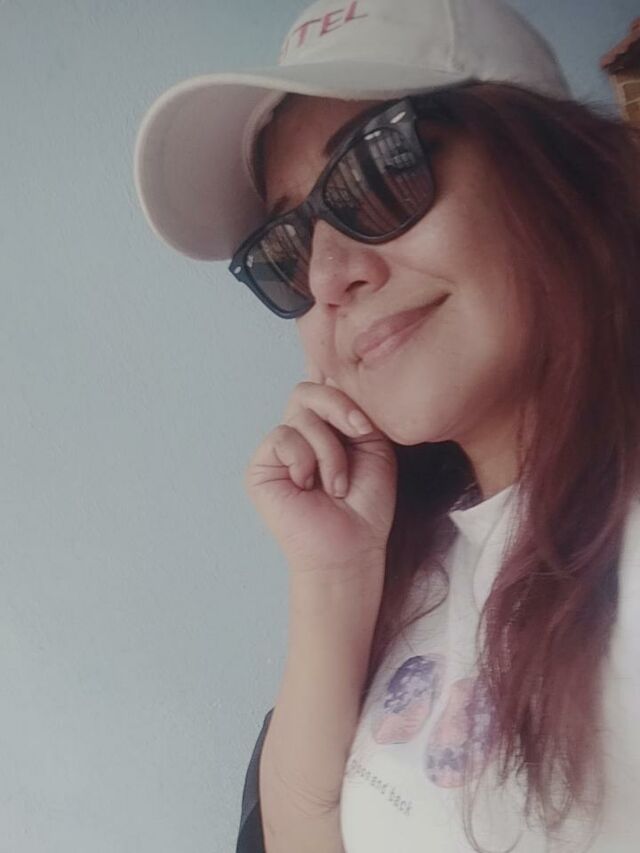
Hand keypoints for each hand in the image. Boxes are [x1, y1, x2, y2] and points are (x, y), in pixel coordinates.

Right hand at [244, 368, 396, 583]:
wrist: (353, 545)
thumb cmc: (367, 503)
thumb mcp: (374, 445)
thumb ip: (356, 411)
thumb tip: (334, 379)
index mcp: (326, 427)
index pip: (321, 386)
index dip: (336, 384)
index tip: (359, 408)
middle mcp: (300, 433)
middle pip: (308, 389)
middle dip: (340, 406)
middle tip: (360, 432)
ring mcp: (279, 449)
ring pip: (301, 415)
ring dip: (329, 450)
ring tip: (337, 484)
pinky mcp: (261, 467)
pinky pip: (283, 437)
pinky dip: (305, 460)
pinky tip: (309, 485)